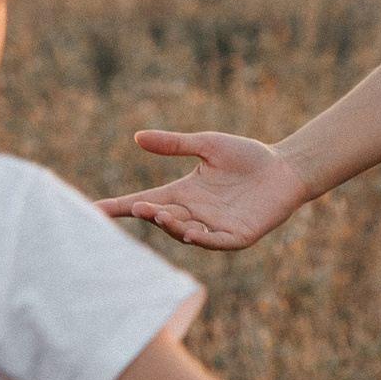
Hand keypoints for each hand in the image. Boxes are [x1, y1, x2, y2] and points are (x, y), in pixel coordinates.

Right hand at [98, 130, 309, 253]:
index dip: (121, 207)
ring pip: (184, 232)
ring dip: (171, 226)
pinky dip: (201, 239)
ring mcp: (214, 228)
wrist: (285, 168)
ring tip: (159, 214)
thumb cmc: (247, 156)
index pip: (145, 201)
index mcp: (183, 193)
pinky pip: (215, 242)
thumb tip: (137, 137)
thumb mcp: (207, 145)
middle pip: (162, 218)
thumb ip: (175, 144)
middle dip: (147, 214)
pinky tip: (190, 232)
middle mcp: (194, 214)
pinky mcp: (237, 237)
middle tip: (136, 207)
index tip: (94, 210)